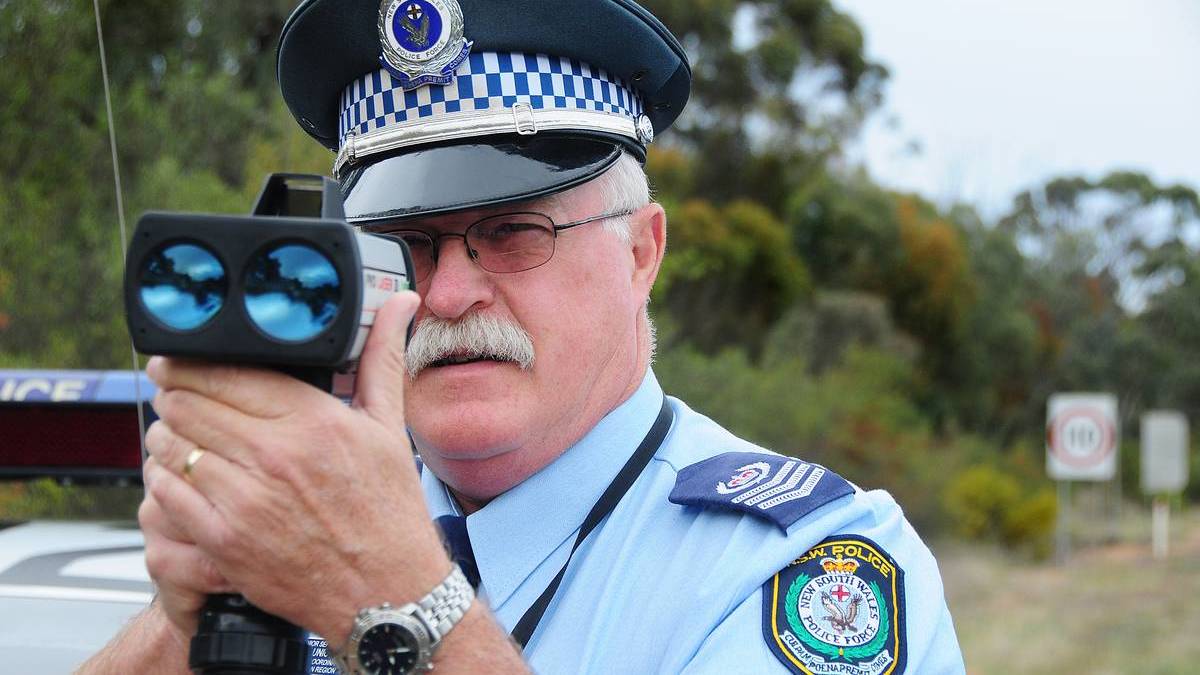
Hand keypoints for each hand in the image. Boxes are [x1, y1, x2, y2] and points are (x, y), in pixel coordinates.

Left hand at [142, 292, 450, 644]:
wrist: (386, 592)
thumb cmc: (388, 511)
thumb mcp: (389, 428)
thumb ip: (382, 358)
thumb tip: (400, 303)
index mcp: (313, 421)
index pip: (226, 373)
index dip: (187, 362)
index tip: (176, 360)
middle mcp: (275, 457)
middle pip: (188, 404)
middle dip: (172, 393)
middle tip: (172, 392)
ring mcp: (245, 501)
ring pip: (170, 446)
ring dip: (165, 434)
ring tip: (175, 432)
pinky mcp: (224, 541)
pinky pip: (166, 493)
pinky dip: (162, 478)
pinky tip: (178, 474)